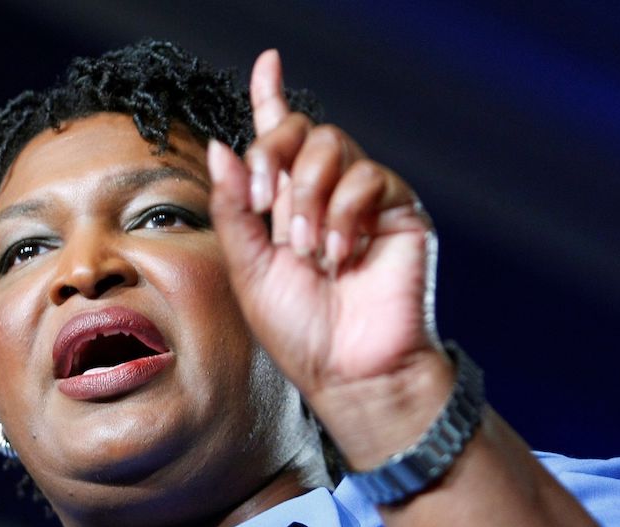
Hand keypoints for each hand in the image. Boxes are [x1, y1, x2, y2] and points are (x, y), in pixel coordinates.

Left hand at [207, 50, 449, 458]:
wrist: (350, 371)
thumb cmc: (301, 331)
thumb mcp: (249, 270)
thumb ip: (234, 208)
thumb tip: (221, 146)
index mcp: (285, 205)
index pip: (280, 138)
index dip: (271, 96)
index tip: (268, 61)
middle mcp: (325, 194)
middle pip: (301, 130)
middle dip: (273, 157)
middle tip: (266, 207)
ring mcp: (364, 200)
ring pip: (333, 145)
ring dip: (309, 196)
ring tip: (308, 249)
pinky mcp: (398, 211)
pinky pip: (368, 177)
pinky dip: (344, 213)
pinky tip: (340, 253)